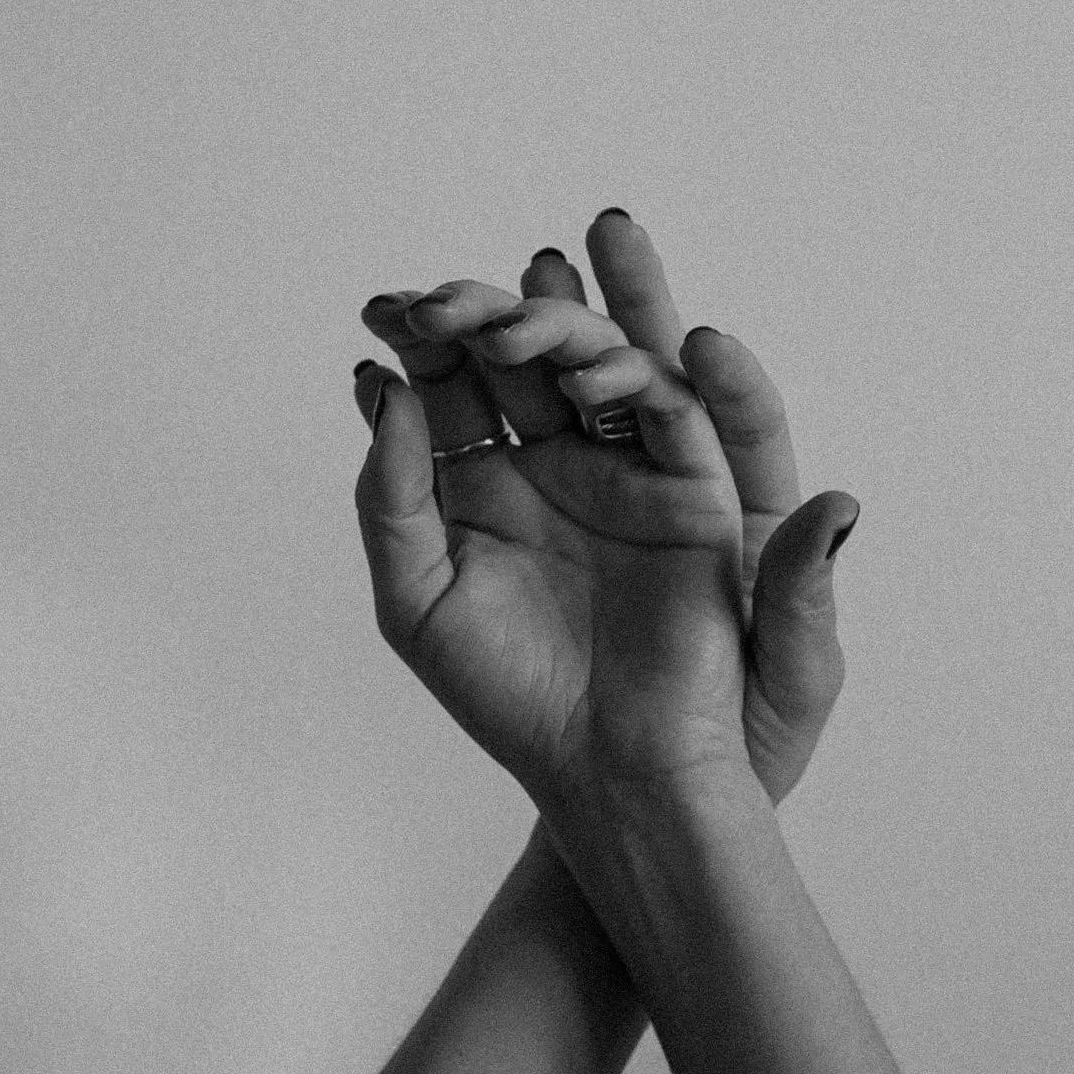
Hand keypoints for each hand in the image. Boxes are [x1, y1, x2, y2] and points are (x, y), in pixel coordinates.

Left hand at [352, 212, 857, 822]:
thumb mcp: (415, 598)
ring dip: (555, 327)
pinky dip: (633, 380)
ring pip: (592, 365)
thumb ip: (390, 497)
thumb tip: (383, 391)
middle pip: (522, 357)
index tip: (384, 311)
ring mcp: (622, 471)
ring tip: (507, 325)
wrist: (607, 771)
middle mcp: (554, 464)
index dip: (421, 342)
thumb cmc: (508, 697)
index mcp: (485, 484)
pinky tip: (582, 377)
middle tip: (442, 303)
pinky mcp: (690, 491)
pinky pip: (668, 413)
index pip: (453, 386)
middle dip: (482, 314)